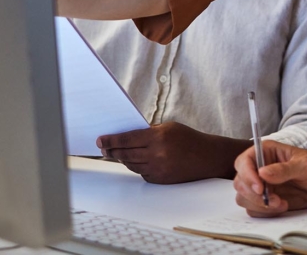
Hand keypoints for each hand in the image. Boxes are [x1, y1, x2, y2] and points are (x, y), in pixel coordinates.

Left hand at [97, 122, 247, 183]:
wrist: (206, 157)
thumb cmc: (188, 138)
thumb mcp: (169, 127)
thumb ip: (149, 131)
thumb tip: (127, 136)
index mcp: (158, 137)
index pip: (127, 139)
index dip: (111, 140)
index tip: (100, 140)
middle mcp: (156, 154)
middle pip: (125, 154)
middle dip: (112, 150)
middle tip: (104, 147)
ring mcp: (157, 169)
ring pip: (131, 164)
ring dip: (122, 158)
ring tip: (117, 153)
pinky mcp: (159, 180)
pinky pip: (141, 173)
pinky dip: (136, 166)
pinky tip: (136, 160)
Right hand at [233, 140, 306, 216]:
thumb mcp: (305, 165)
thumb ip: (284, 169)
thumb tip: (263, 173)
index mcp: (266, 152)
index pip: (244, 162)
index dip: (247, 175)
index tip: (259, 188)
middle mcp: (260, 168)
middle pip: (240, 182)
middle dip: (254, 195)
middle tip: (273, 199)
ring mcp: (263, 185)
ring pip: (245, 198)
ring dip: (259, 205)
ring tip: (280, 204)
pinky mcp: (267, 200)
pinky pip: (255, 209)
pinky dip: (265, 212)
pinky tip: (283, 206)